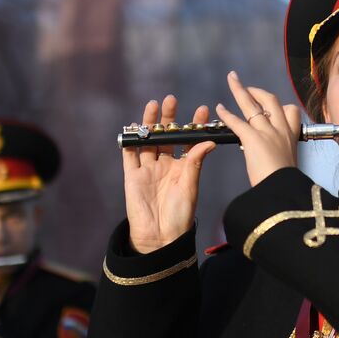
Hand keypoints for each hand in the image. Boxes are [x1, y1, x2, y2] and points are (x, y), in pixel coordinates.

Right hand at [124, 96, 215, 253]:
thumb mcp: (190, 186)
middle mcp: (164, 165)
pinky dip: (130, 141)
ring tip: (154, 105)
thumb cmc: (180, 215)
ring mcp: (147, 169)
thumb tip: (209, 141)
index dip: (193, 126)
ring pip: (147, 141)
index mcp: (182, 168)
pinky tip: (134, 126)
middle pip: (165, 136)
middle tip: (172, 99)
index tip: (201, 110)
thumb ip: (195, 162)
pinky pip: (129, 155)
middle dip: (168, 118)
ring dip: (150, 124)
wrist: (160, 237)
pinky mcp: (132, 176)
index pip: (188, 141)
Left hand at [215, 71, 301, 187]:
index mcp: (291, 137)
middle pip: (271, 101)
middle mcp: (281, 130)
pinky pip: (238, 122)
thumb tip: (275, 158)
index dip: (282, 106)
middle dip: (258, 91)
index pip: (291, 112)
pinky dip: (227, 114)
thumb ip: (281, 155)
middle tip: (248, 87)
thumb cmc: (285, 183)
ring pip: (253, 105)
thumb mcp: (289, 164)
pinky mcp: (253, 139)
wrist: (282, 190)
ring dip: (240, 91)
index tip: (272, 107)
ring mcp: (267, 132)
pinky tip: (219, 108)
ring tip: (232, 80)